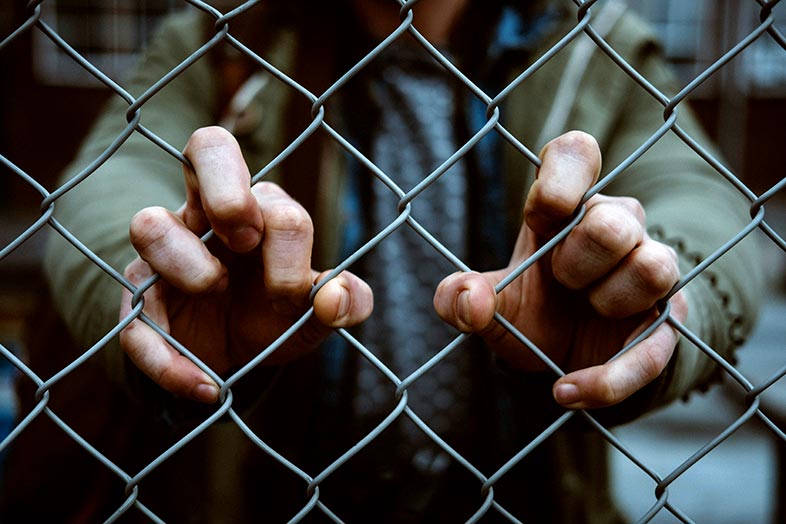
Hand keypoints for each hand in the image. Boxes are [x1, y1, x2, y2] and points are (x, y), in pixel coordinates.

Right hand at [119, 126, 372, 403]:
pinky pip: (133, 318)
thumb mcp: (316, 315)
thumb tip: (338, 295)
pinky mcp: (140, 299)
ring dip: (187, 262)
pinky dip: (167, 359)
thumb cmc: (276, 315)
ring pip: (148, 223)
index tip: (290, 288)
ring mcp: (167, 252)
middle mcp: (209, 214)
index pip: (272, 196)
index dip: (284, 238)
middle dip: (228, 189)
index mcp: (261, 212)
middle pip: (208, 147)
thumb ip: (345, 303)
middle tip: (245, 238)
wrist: (233, 358)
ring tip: (214, 292)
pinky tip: (205, 386)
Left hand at [434, 131, 686, 409]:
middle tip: (561, 280)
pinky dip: (608, 376)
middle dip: (577, 259)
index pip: (576, 155)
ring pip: (652, 265)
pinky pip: (655, 345)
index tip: (547, 209)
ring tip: (585, 310)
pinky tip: (567, 390)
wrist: (564, 360)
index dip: (565, 172)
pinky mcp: (666, 321)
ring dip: (608, 299)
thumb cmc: (531, 310)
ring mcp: (648, 269)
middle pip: (614, 219)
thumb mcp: (489, 306)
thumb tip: (466, 297)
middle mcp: (614, 226)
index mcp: (564, 210)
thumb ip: (460, 297)